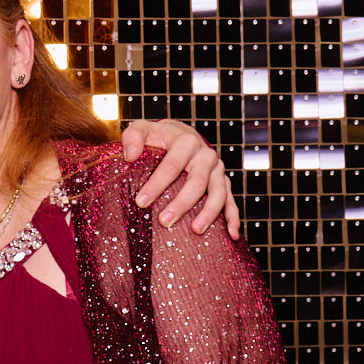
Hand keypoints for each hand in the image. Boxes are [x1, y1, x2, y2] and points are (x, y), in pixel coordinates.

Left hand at [120, 119, 240, 236]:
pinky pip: (231, 201)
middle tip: (164, 222)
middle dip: (181, 203)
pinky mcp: (224, 182)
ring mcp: (217, 170)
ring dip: (209, 213)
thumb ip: (132, 137)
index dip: (156, 184)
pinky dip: (233, 217)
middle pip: (197, 182)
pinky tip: (232, 235)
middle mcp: (206, 155)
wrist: (182, 135)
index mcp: (186, 142)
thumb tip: (130, 156)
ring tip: (196, 230)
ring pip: (218, 193)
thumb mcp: (142, 129)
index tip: (141, 202)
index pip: (172, 165)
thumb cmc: (158, 137)